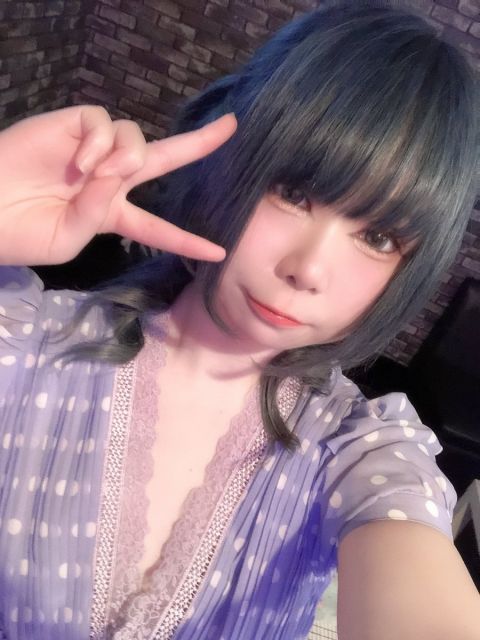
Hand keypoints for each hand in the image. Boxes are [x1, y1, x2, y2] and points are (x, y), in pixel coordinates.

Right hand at [0, 105, 236, 265]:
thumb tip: (116, 173)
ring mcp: (94, 152)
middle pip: (163, 158)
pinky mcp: (73, 125)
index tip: (218, 253)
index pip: (159, 229)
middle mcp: (111, 180)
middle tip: (231, 127)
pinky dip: (99, 143)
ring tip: (100, 174)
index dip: (187, 241)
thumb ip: (98, 214)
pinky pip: (104, 124)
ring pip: (136, 138)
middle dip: (198, 144)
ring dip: (128, 156)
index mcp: (113, 216)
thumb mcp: (68, 240)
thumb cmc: (22, 234)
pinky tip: (81, 162)